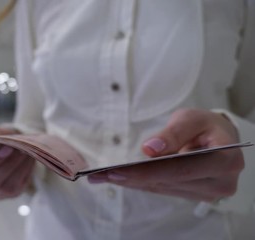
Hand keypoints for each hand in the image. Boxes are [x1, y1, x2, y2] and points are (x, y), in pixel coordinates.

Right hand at [0, 126, 34, 200]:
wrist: (10, 148)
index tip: (5, 147)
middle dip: (6, 164)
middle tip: (18, 148)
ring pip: (6, 186)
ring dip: (18, 167)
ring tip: (25, 150)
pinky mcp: (9, 195)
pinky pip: (18, 186)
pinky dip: (25, 171)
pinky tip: (28, 158)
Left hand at [88, 108, 244, 201]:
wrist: (220, 140)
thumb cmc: (206, 125)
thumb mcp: (192, 118)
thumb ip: (173, 133)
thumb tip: (150, 150)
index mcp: (225, 161)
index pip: (180, 170)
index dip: (148, 171)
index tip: (118, 170)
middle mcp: (219, 183)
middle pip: (168, 182)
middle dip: (131, 178)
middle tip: (99, 176)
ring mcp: (207, 193)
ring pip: (161, 188)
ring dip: (129, 182)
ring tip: (100, 177)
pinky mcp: (193, 195)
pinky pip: (161, 189)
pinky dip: (138, 183)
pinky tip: (115, 179)